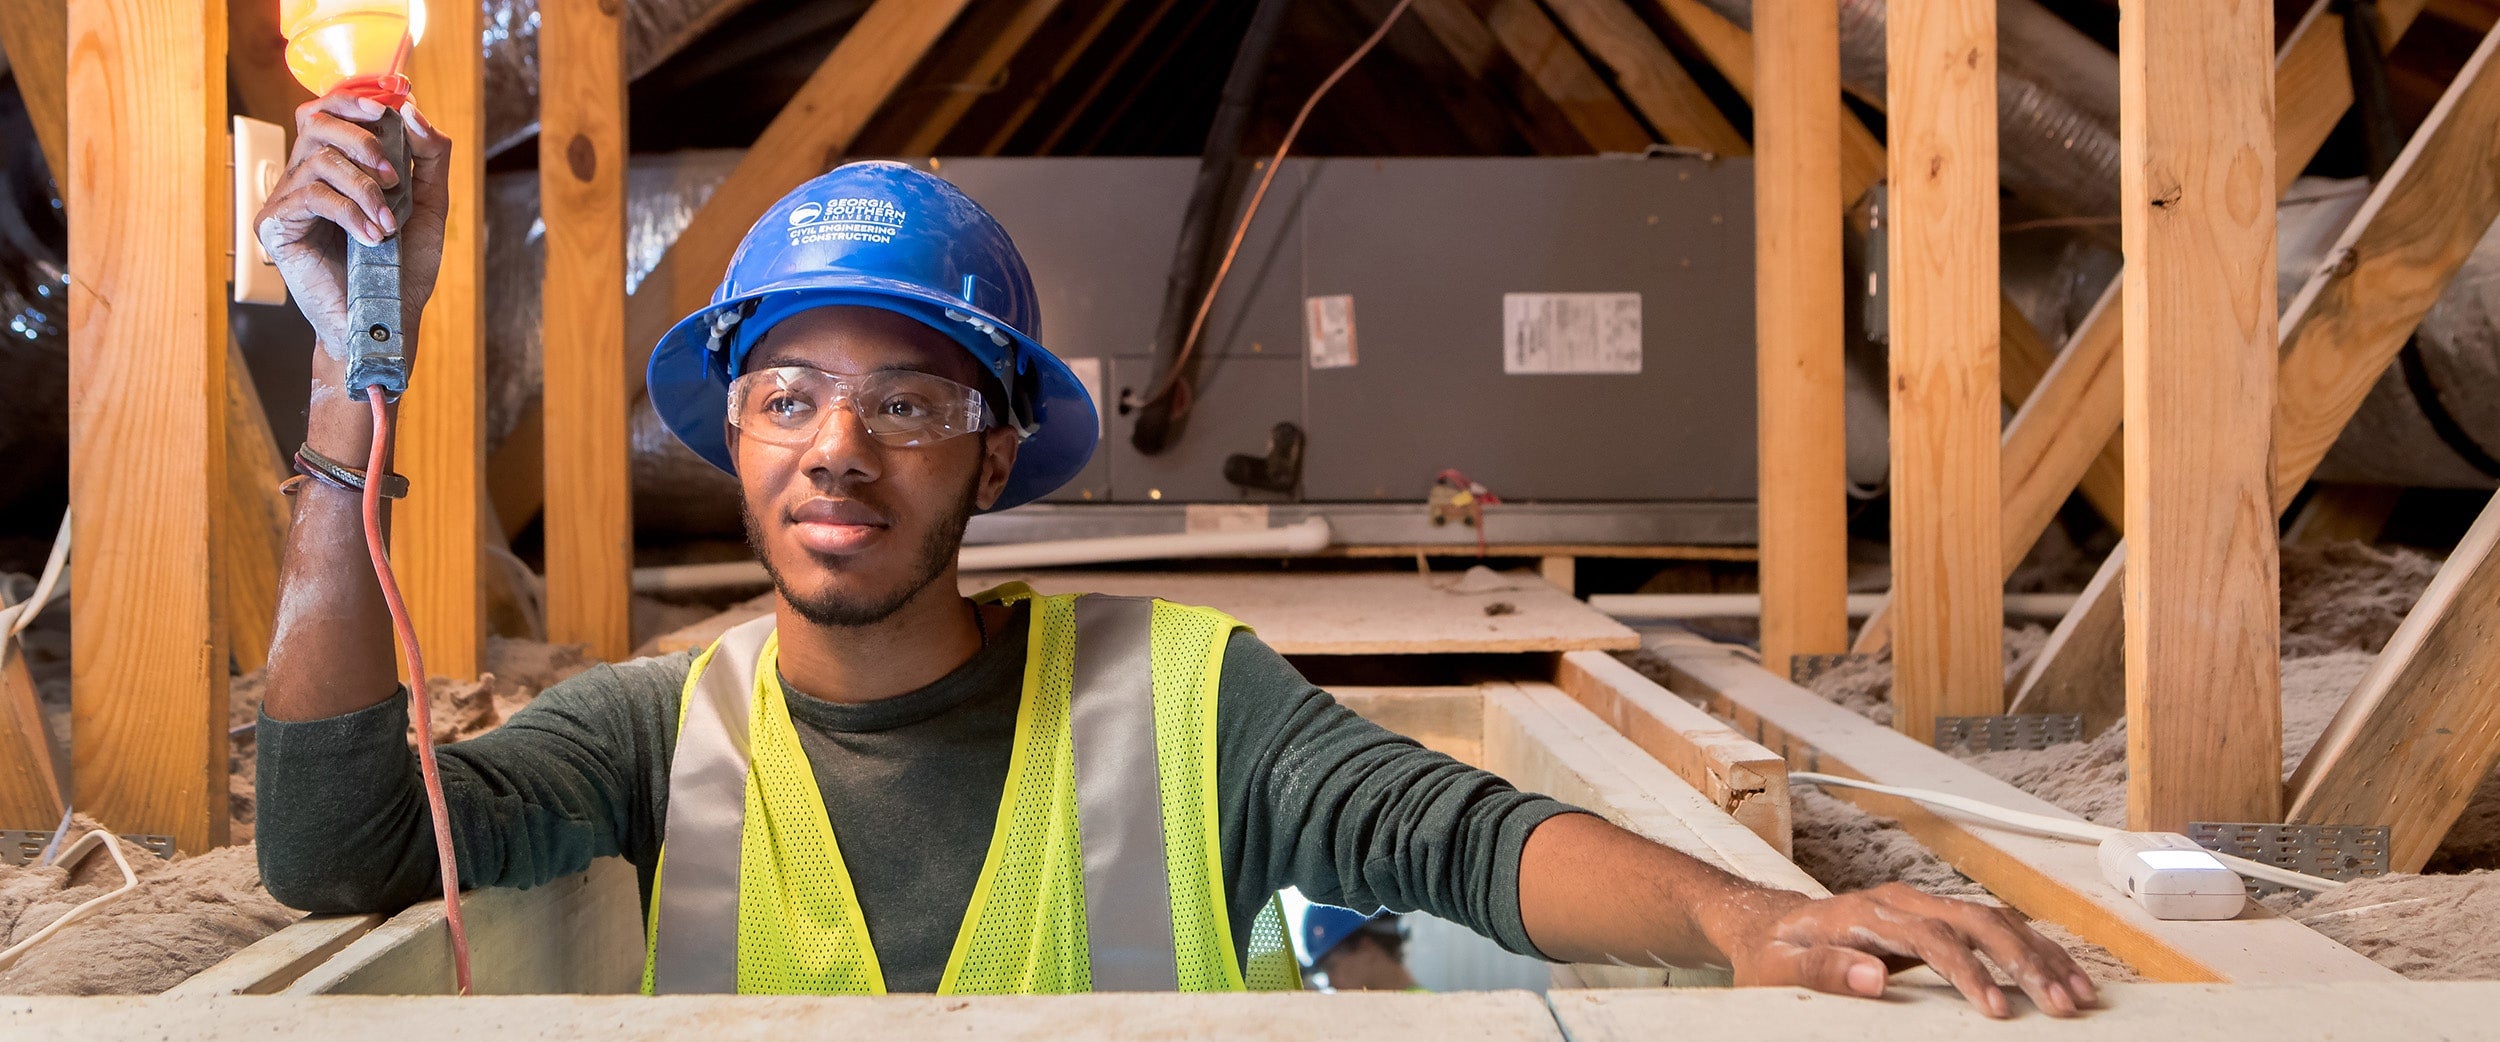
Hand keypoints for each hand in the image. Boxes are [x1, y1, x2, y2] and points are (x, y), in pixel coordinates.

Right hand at [254, 92, 451, 361]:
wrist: (384, 321)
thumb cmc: (401, 268)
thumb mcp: (428, 205)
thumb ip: (428, 158)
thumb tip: (410, 110)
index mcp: (335, 168)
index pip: (327, 112)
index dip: (353, 102)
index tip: (388, 111)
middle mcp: (303, 178)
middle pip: (316, 122)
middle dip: (362, 140)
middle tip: (394, 178)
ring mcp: (285, 201)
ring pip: (318, 159)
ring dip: (364, 188)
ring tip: (388, 224)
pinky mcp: (275, 227)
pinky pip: (310, 195)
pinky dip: (349, 211)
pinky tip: (370, 238)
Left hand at [1708, 883, 2098, 1017]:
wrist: (1769, 924)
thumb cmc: (1772, 952)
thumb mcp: (1777, 968)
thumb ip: (1822, 971)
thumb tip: (1875, 976)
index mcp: (1866, 913)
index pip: (1932, 938)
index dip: (1968, 972)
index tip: (1995, 1010)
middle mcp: (1901, 901)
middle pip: (1975, 920)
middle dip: (2023, 962)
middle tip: (2060, 1005)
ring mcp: (1921, 906)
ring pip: (1993, 920)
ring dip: (2039, 955)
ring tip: (2078, 994)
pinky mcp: (1934, 918)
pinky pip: (1991, 928)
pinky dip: (2031, 950)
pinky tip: (2061, 975)